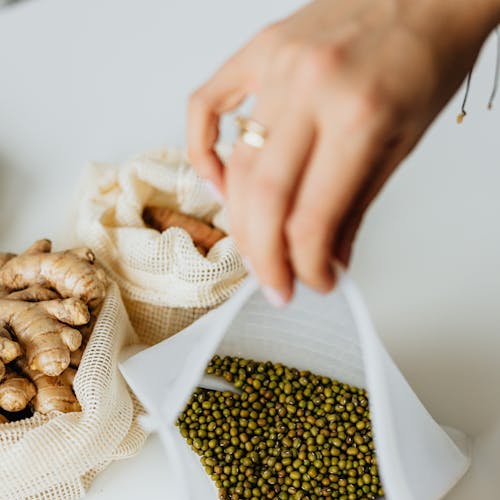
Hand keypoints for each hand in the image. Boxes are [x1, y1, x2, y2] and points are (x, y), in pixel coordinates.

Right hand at [188, 0, 499, 304]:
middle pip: (265, 199)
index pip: (312, 218)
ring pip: (237, 165)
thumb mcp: (403, 144)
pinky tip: (220, 183)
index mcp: (359, 115)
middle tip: (277, 284)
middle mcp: (311, 87)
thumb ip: (356, 207)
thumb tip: (328, 260)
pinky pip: (206, 105)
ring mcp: (277, 64)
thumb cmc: (426, 58)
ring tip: (257, 247)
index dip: (307, 266)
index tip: (313, 284)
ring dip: (242, 221)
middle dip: (266, 258)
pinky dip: (203, 152)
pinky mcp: (259, 49)